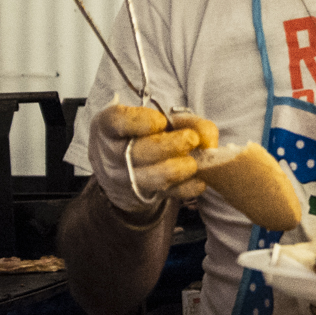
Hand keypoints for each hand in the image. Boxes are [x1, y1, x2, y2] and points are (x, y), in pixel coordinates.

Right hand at [87, 99, 210, 217]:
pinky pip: (170, 193)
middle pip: (140, 152)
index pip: (118, 122)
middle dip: (172, 145)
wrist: (121, 168)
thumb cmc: (141, 135)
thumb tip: (206, 137)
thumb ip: (183, 120)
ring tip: (193, 161)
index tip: (161, 121)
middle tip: (191, 139)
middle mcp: (112, 154)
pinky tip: (198, 180)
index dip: (141, 121)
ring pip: (156, 177)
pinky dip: (189, 187)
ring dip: (181, 168)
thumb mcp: (154, 118)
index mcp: (109, 127)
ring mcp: (125, 179)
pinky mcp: (142, 196)